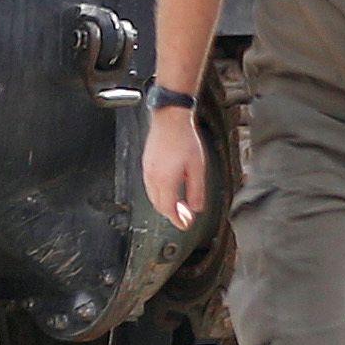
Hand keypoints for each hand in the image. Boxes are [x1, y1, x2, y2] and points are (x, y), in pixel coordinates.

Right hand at [141, 105, 209, 229]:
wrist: (169, 119)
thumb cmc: (184, 139)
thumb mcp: (197, 168)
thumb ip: (197, 190)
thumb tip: (196, 207)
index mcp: (165, 180)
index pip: (168, 209)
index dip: (177, 220)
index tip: (185, 224)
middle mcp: (152, 177)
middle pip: (159, 205)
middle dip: (171, 214)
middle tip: (184, 216)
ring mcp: (147, 170)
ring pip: (152, 196)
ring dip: (165, 204)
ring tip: (178, 205)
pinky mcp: (146, 164)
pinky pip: (150, 186)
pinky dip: (159, 194)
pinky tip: (169, 190)